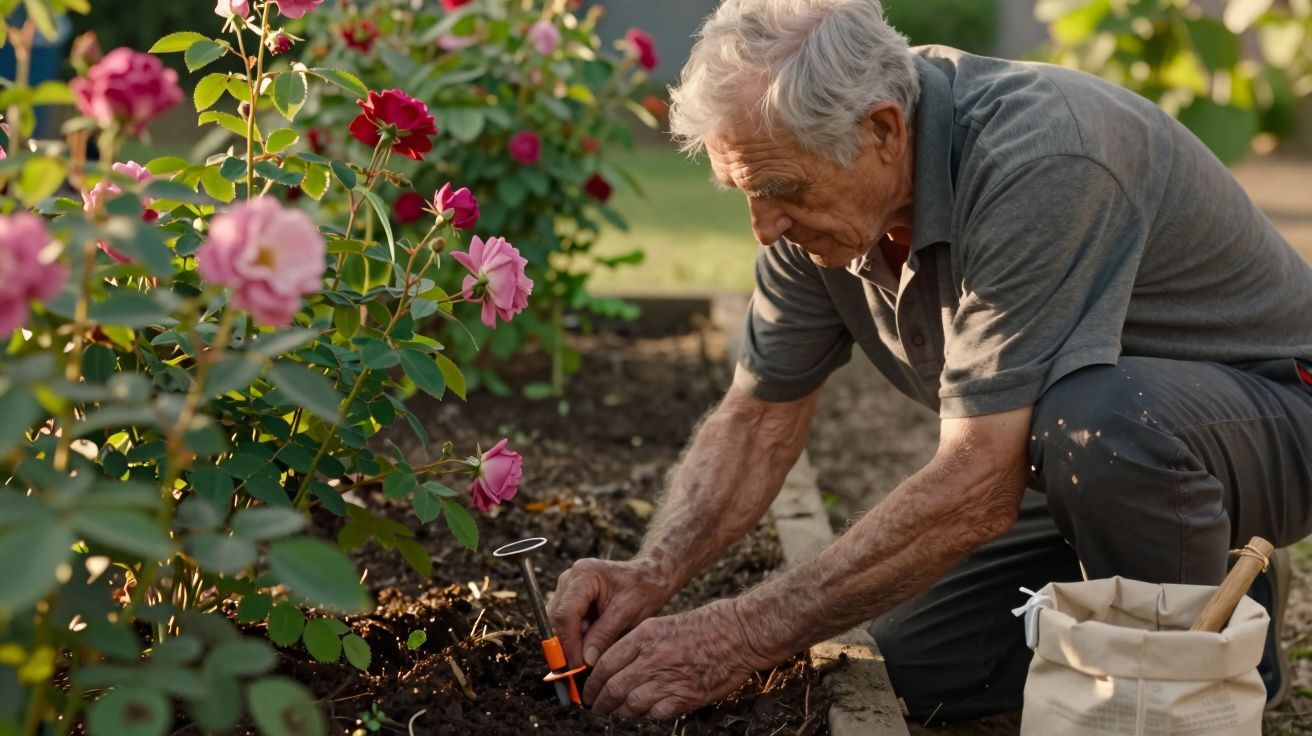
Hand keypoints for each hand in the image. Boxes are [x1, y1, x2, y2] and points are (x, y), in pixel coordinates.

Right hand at [547, 557, 672, 668]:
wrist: (650, 576)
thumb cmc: (643, 589)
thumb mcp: (628, 613)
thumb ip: (604, 635)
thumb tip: (585, 660)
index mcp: (584, 575)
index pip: (565, 614)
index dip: (568, 643)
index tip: (577, 666)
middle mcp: (570, 579)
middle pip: (557, 620)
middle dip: (568, 645)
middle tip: (582, 668)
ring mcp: (568, 587)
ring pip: (559, 623)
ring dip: (572, 642)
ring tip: (592, 654)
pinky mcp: (570, 597)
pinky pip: (566, 622)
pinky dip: (577, 636)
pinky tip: (592, 644)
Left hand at [585, 598, 776, 719]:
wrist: (739, 633)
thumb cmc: (706, 626)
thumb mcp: (663, 624)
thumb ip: (638, 644)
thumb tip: (617, 665)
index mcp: (644, 636)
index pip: (605, 663)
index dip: (592, 682)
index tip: (588, 690)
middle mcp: (651, 658)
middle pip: (612, 688)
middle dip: (599, 702)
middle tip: (596, 708)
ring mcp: (668, 679)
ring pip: (630, 705)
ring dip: (621, 712)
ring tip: (619, 713)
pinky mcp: (684, 697)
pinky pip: (655, 714)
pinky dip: (649, 715)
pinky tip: (649, 711)